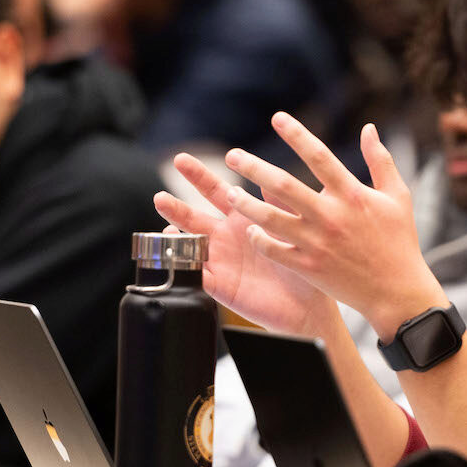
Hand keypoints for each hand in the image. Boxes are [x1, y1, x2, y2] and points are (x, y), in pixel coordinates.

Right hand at [155, 153, 331, 335]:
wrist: (308, 305)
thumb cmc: (303, 264)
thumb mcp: (293, 228)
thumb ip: (280, 204)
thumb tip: (268, 178)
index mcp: (243, 218)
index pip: (216, 191)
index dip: (198, 176)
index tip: (181, 161)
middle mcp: (226, 237)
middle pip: (193, 216)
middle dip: (175, 203)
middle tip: (158, 194)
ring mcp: (220, 261)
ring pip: (187, 244)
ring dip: (174, 232)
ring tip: (164, 221)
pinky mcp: (220, 286)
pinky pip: (194, 275)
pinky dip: (182, 266)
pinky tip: (174, 255)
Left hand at [221, 113, 445, 339]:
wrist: (397, 292)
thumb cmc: (399, 241)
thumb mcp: (398, 196)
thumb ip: (380, 160)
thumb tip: (369, 128)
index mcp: (353, 195)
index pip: (319, 156)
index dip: (297, 134)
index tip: (277, 118)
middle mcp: (331, 216)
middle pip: (284, 185)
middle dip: (254, 168)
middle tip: (232, 156)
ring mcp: (318, 243)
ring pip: (271, 218)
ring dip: (246, 204)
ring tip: (228, 192)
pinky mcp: (309, 267)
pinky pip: (275, 250)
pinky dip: (259, 239)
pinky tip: (250, 229)